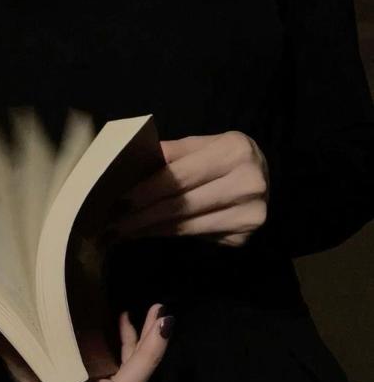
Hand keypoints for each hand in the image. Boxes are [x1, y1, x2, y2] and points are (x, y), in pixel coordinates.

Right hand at [0, 303, 173, 381]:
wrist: (3, 350)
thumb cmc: (13, 349)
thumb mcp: (19, 350)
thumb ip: (41, 358)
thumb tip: (90, 379)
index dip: (144, 361)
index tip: (161, 328)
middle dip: (152, 347)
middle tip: (163, 314)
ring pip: (128, 375)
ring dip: (141, 344)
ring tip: (151, 313)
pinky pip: (118, 370)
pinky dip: (125, 346)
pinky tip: (122, 321)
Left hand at [104, 131, 268, 246]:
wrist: (269, 179)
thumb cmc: (226, 158)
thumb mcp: (203, 145)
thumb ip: (171, 153)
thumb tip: (129, 163)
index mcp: (234, 152)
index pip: (180, 176)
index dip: (147, 190)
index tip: (120, 200)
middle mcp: (247, 184)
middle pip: (181, 205)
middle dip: (142, 215)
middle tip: (113, 223)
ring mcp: (248, 215)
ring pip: (185, 226)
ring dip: (150, 229)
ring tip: (124, 230)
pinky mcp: (242, 237)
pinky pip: (193, 237)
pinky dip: (167, 235)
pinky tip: (148, 233)